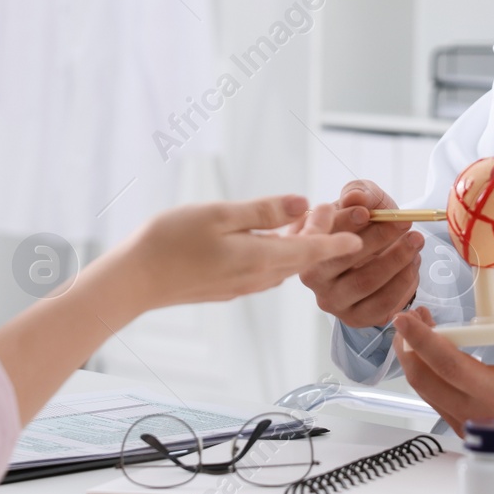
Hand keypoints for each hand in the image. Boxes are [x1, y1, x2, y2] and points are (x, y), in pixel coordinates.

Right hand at [121, 195, 360, 310]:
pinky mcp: (225, 289)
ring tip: (301, 223)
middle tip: (326, 212)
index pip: (311, 252)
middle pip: (299, 259)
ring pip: (281, 266)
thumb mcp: (220, 215)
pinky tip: (267, 240)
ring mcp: (239, 287)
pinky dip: (275, 256)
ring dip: (296, 248)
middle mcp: (255, 278)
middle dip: (318, 239)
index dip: (337, 243)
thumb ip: (264, 210)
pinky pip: (263, 272)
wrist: (134, 280)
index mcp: (259, 258)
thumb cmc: (170, 241)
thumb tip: (303, 204)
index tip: (359, 237)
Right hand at [297, 180, 424, 328]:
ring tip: (415, 241)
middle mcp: (312, 277)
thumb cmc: (364, 223)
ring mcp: (333, 301)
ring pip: (366, 283)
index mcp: (305, 244)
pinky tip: (414, 264)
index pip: (319, 235)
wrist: (378, 251)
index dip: (343, 223)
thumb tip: (356, 198)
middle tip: (404, 223)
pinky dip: (403, 283)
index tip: (366, 212)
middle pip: (343, 260)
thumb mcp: (362, 200)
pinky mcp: (356, 318)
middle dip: (378, 239)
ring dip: (397, 260)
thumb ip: (359, 194)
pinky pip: (382, 305)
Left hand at [393, 302, 493, 455]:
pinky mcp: (464, 425)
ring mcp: (468, 423)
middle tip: (409, 318)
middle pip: (425, 380)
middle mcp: (478, 413)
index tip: (406, 320)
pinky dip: (426, 371)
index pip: (450, 367)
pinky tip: (432, 351)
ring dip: (415, 357)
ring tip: (421, 327)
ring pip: (425, 390)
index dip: (424, 341)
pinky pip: (434, 397)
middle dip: (409, 345)